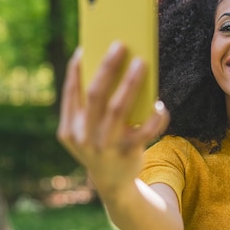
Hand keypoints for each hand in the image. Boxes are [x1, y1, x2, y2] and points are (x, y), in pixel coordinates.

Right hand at [57, 42, 169, 196]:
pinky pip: (145, 130)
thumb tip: (107, 66)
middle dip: (108, 67)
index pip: (71, 92)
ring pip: (119, 108)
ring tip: (142, 63)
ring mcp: (105, 147)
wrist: (113, 184)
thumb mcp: (87, 129)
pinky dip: (155, 116)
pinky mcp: (127, 154)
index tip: (86, 47)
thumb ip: (91, 106)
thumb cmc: (101, 144)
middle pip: (96, 95)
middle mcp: (84, 137)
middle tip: (120, 45)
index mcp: (69, 128)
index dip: (76, 69)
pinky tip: (160, 104)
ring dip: (131, 83)